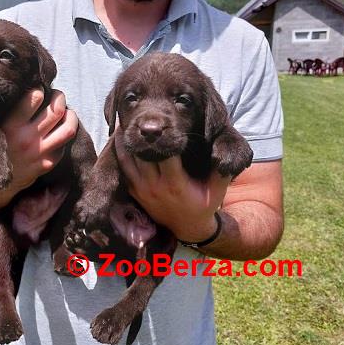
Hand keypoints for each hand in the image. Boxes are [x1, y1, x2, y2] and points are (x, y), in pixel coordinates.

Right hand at [2, 88, 77, 191]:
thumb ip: (6, 111)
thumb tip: (25, 90)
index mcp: (10, 126)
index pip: (35, 97)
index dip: (40, 90)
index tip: (40, 90)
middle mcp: (26, 139)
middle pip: (56, 110)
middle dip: (59, 98)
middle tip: (57, 97)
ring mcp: (38, 153)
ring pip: (68, 129)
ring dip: (71, 116)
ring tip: (67, 112)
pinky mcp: (46, 165)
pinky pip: (64, 146)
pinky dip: (65, 136)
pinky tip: (60, 131)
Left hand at [114, 128, 229, 241]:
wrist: (187, 227)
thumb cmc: (204, 204)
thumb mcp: (217, 190)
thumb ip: (222, 170)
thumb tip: (224, 151)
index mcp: (176, 184)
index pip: (166, 156)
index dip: (164, 139)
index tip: (163, 125)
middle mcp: (156, 186)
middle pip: (142, 155)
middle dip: (141, 137)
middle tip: (138, 117)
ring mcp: (142, 190)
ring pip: (127, 161)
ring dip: (124, 143)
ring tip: (122, 122)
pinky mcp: (135, 192)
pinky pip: (123, 171)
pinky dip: (120, 155)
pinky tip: (119, 139)